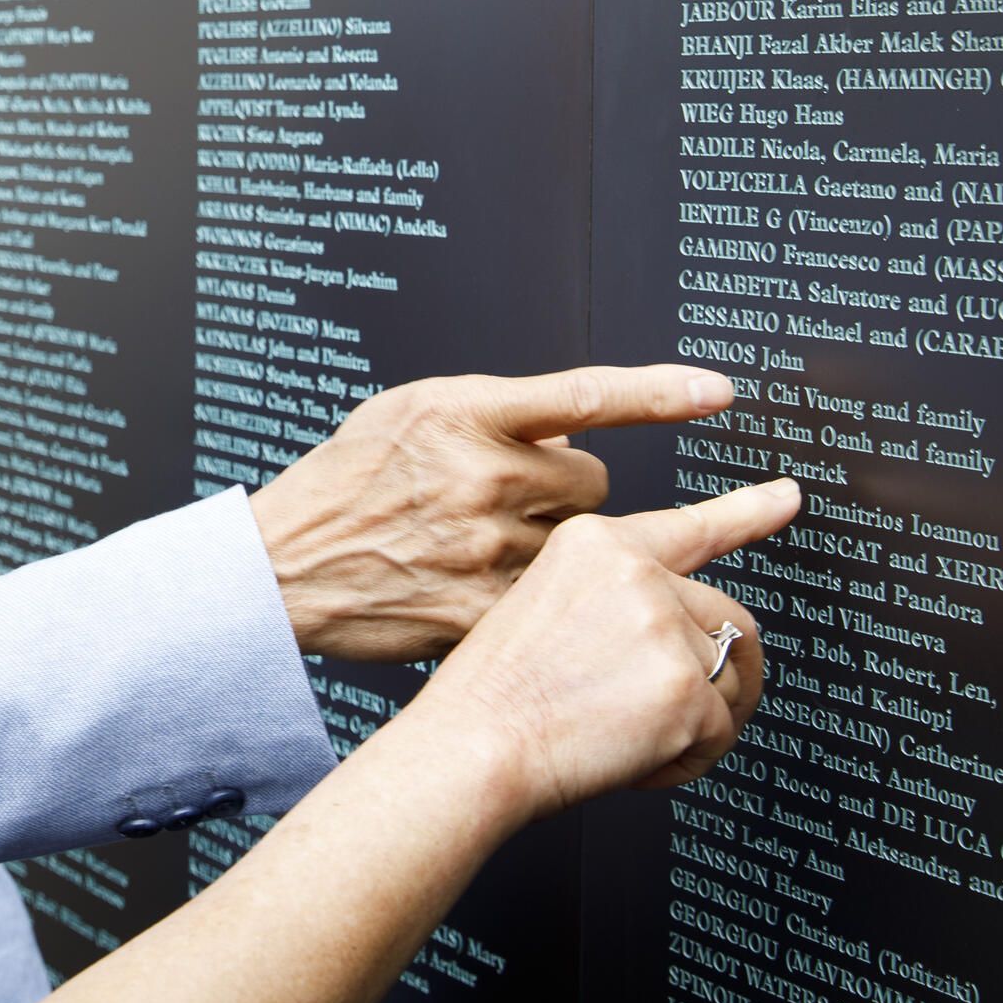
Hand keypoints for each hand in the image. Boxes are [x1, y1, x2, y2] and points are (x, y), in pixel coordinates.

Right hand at [248, 365, 733, 661]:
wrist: (282, 567)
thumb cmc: (342, 483)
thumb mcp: (405, 413)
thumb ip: (492, 412)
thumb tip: (571, 433)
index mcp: (462, 414)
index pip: (585, 396)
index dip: (661, 392)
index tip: (721, 392)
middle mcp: (481, 477)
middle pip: (592, 483)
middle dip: (567, 491)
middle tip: (511, 502)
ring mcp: (486, 549)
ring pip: (580, 542)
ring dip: (553, 542)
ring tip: (488, 546)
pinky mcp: (484, 610)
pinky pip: (552, 599)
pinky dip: (539, 597)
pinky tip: (492, 591)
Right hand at [404, 479, 798, 820]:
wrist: (472, 746)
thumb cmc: (492, 692)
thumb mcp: (540, 604)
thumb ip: (612, 596)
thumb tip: (680, 625)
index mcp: (597, 544)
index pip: (693, 525)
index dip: (750, 511)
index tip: (787, 496)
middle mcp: (638, 575)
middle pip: (727, 619)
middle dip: (708, 669)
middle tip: (656, 707)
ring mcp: (666, 630)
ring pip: (732, 678)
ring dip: (698, 717)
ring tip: (633, 735)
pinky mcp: (686, 691)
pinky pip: (721, 733)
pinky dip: (686, 759)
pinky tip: (635, 758)